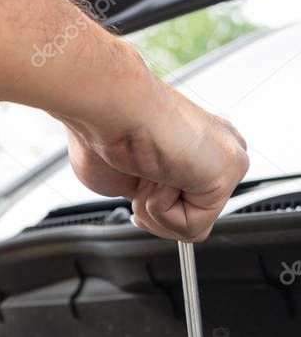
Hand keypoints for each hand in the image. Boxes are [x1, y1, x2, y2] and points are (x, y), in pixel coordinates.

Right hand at [61, 71, 248, 241]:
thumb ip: (146, 194)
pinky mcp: (233, 170)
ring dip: (155, 209)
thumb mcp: (121, 177)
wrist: (109, 110)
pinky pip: (194, 226)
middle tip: (139, 173)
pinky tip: (161, 175)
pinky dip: (164, 210)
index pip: (185, 201)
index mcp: (193, 147)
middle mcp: (216, 150)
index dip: (149, 205)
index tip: (134, 177)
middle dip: (152, 208)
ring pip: (192, 225)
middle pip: (190, 217)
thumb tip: (152, 212)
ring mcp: (227, 160)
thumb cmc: (104, 131)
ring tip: (149, 172)